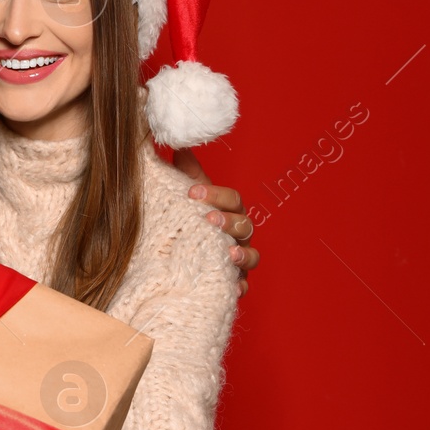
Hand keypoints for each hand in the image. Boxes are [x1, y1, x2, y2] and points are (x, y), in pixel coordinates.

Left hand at [172, 146, 259, 295]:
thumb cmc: (189, 217)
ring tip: (229, 254)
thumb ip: (184, 170)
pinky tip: (232, 287)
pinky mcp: (233, 280)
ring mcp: (239, 257)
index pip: (232, 198)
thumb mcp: (185, 193)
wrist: (180, 250)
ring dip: (242, 255)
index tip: (192, 193)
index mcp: (230, 209)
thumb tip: (178, 142)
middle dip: (229, 222)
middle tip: (209, 220)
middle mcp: (239, 233)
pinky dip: (240, 287)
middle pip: (245, 225)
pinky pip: (243, 285)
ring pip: (251, 256)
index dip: (215, 195)